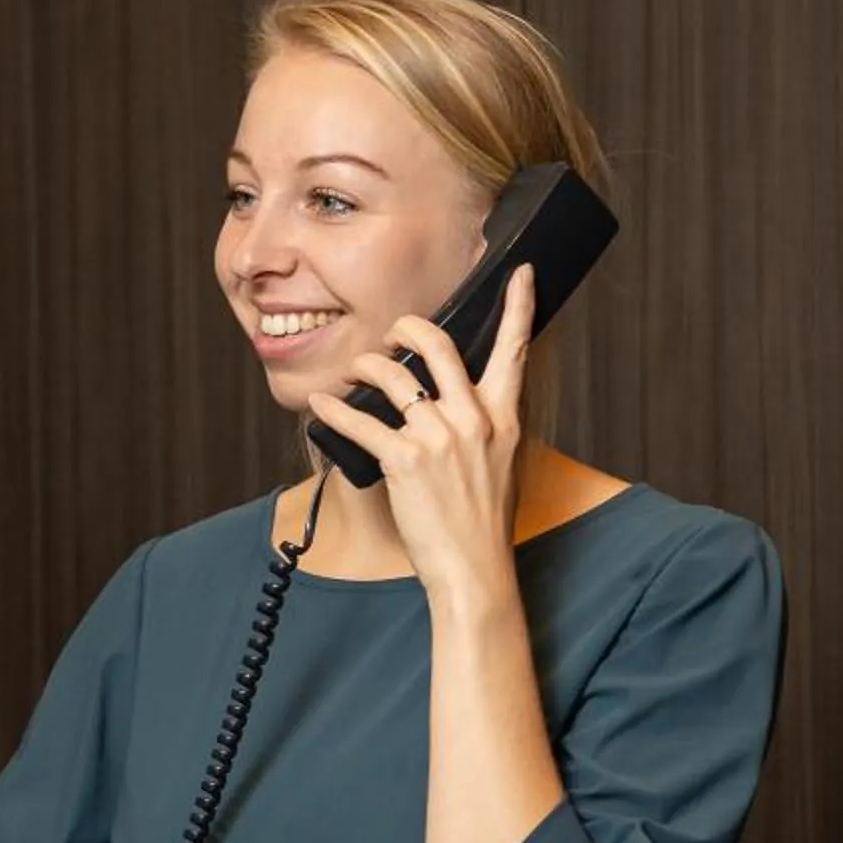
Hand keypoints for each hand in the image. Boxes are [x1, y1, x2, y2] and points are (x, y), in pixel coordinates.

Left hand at [306, 262, 535, 603]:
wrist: (473, 570)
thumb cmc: (483, 523)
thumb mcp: (501, 465)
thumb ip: (484, 426)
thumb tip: (455, 399)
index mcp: (503, 419)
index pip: (514, 350)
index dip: (517, 306)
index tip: (519, 272)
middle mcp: (473, 420)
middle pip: (437, 345)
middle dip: (406, 327)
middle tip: (390, 332)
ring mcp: (439, 438)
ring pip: (391, 376)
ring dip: (363, 369)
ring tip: (353, 376)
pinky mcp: (404, 460)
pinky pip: (359, 422)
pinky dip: (334, 411)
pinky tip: (322, 405)